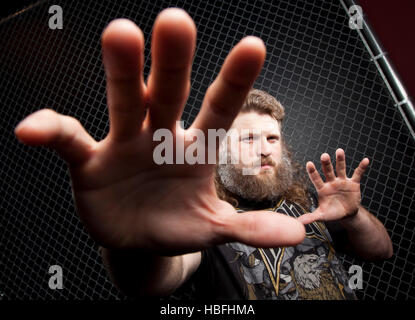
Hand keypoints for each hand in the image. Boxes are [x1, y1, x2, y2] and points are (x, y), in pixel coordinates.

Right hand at [14, 8, 304, 254]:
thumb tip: (297, 233)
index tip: (253, 46)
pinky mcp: (88, 162)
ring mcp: (124, 145)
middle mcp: (160, 136)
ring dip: (122, 71)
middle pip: (170, 92)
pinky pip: (69, 141)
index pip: (219, 109)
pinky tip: (33, 127)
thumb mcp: (214, 228)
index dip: (234, 80)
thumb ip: (250, 227)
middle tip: (177, 22)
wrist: (138, 240)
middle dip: (173, 60)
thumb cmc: (178, 225)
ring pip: (124, 101)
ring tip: (120, 33)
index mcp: (196, 149)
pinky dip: (51, 131)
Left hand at [297, 148, 368, 224]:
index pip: (316, 179)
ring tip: (339, 151)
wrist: (346, 214)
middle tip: (324, 155)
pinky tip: (365, 160)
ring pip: (341, 169)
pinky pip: (357, 174)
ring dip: (340, 160)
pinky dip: (361, 167)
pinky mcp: (353, 183)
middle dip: (326, 163)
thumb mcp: (322, 215)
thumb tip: (298, 222)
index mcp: (322, 189)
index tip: (309, 163)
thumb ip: (311, 217)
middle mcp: (331, 182)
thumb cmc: (332, 213)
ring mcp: (342, 181)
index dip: (313, 172)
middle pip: (328, 171)